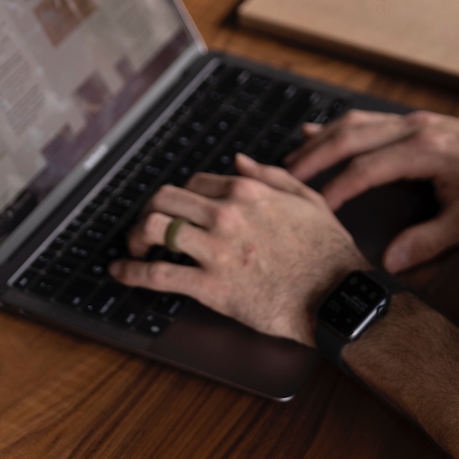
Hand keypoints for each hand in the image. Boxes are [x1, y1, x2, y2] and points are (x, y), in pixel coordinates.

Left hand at [109, 154, 368, 345]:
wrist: (337, 297)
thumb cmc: (329, 253)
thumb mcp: (308, 200)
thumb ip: (271, 176)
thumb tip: (238, 161)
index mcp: (248, 192)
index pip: (195, 182)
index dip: (182, 195)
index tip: (179, 209)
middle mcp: (227, 214)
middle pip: (164, 198)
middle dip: (150, 210)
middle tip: (148, 226)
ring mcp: (216, 250)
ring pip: (155, 228)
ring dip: (137, 235)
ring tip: (134, 247)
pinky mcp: (211, 286)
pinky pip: (157, 274)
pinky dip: (131, 272)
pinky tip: (121, 271)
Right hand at [286, 109, 458, 270]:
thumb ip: (428, 240)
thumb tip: (389, 261)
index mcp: (427, 152)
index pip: (367, 168)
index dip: (335, 188)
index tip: (311, 208)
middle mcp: (414, 129)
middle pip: (349, 137)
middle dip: (312, 159)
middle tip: (280, 179)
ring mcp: (411, 121)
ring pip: (353, 124)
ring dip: (319, 142)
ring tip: (289, 163)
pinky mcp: (412, 121)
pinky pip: (365, 121)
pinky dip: (335, 129)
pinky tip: (312, 135)